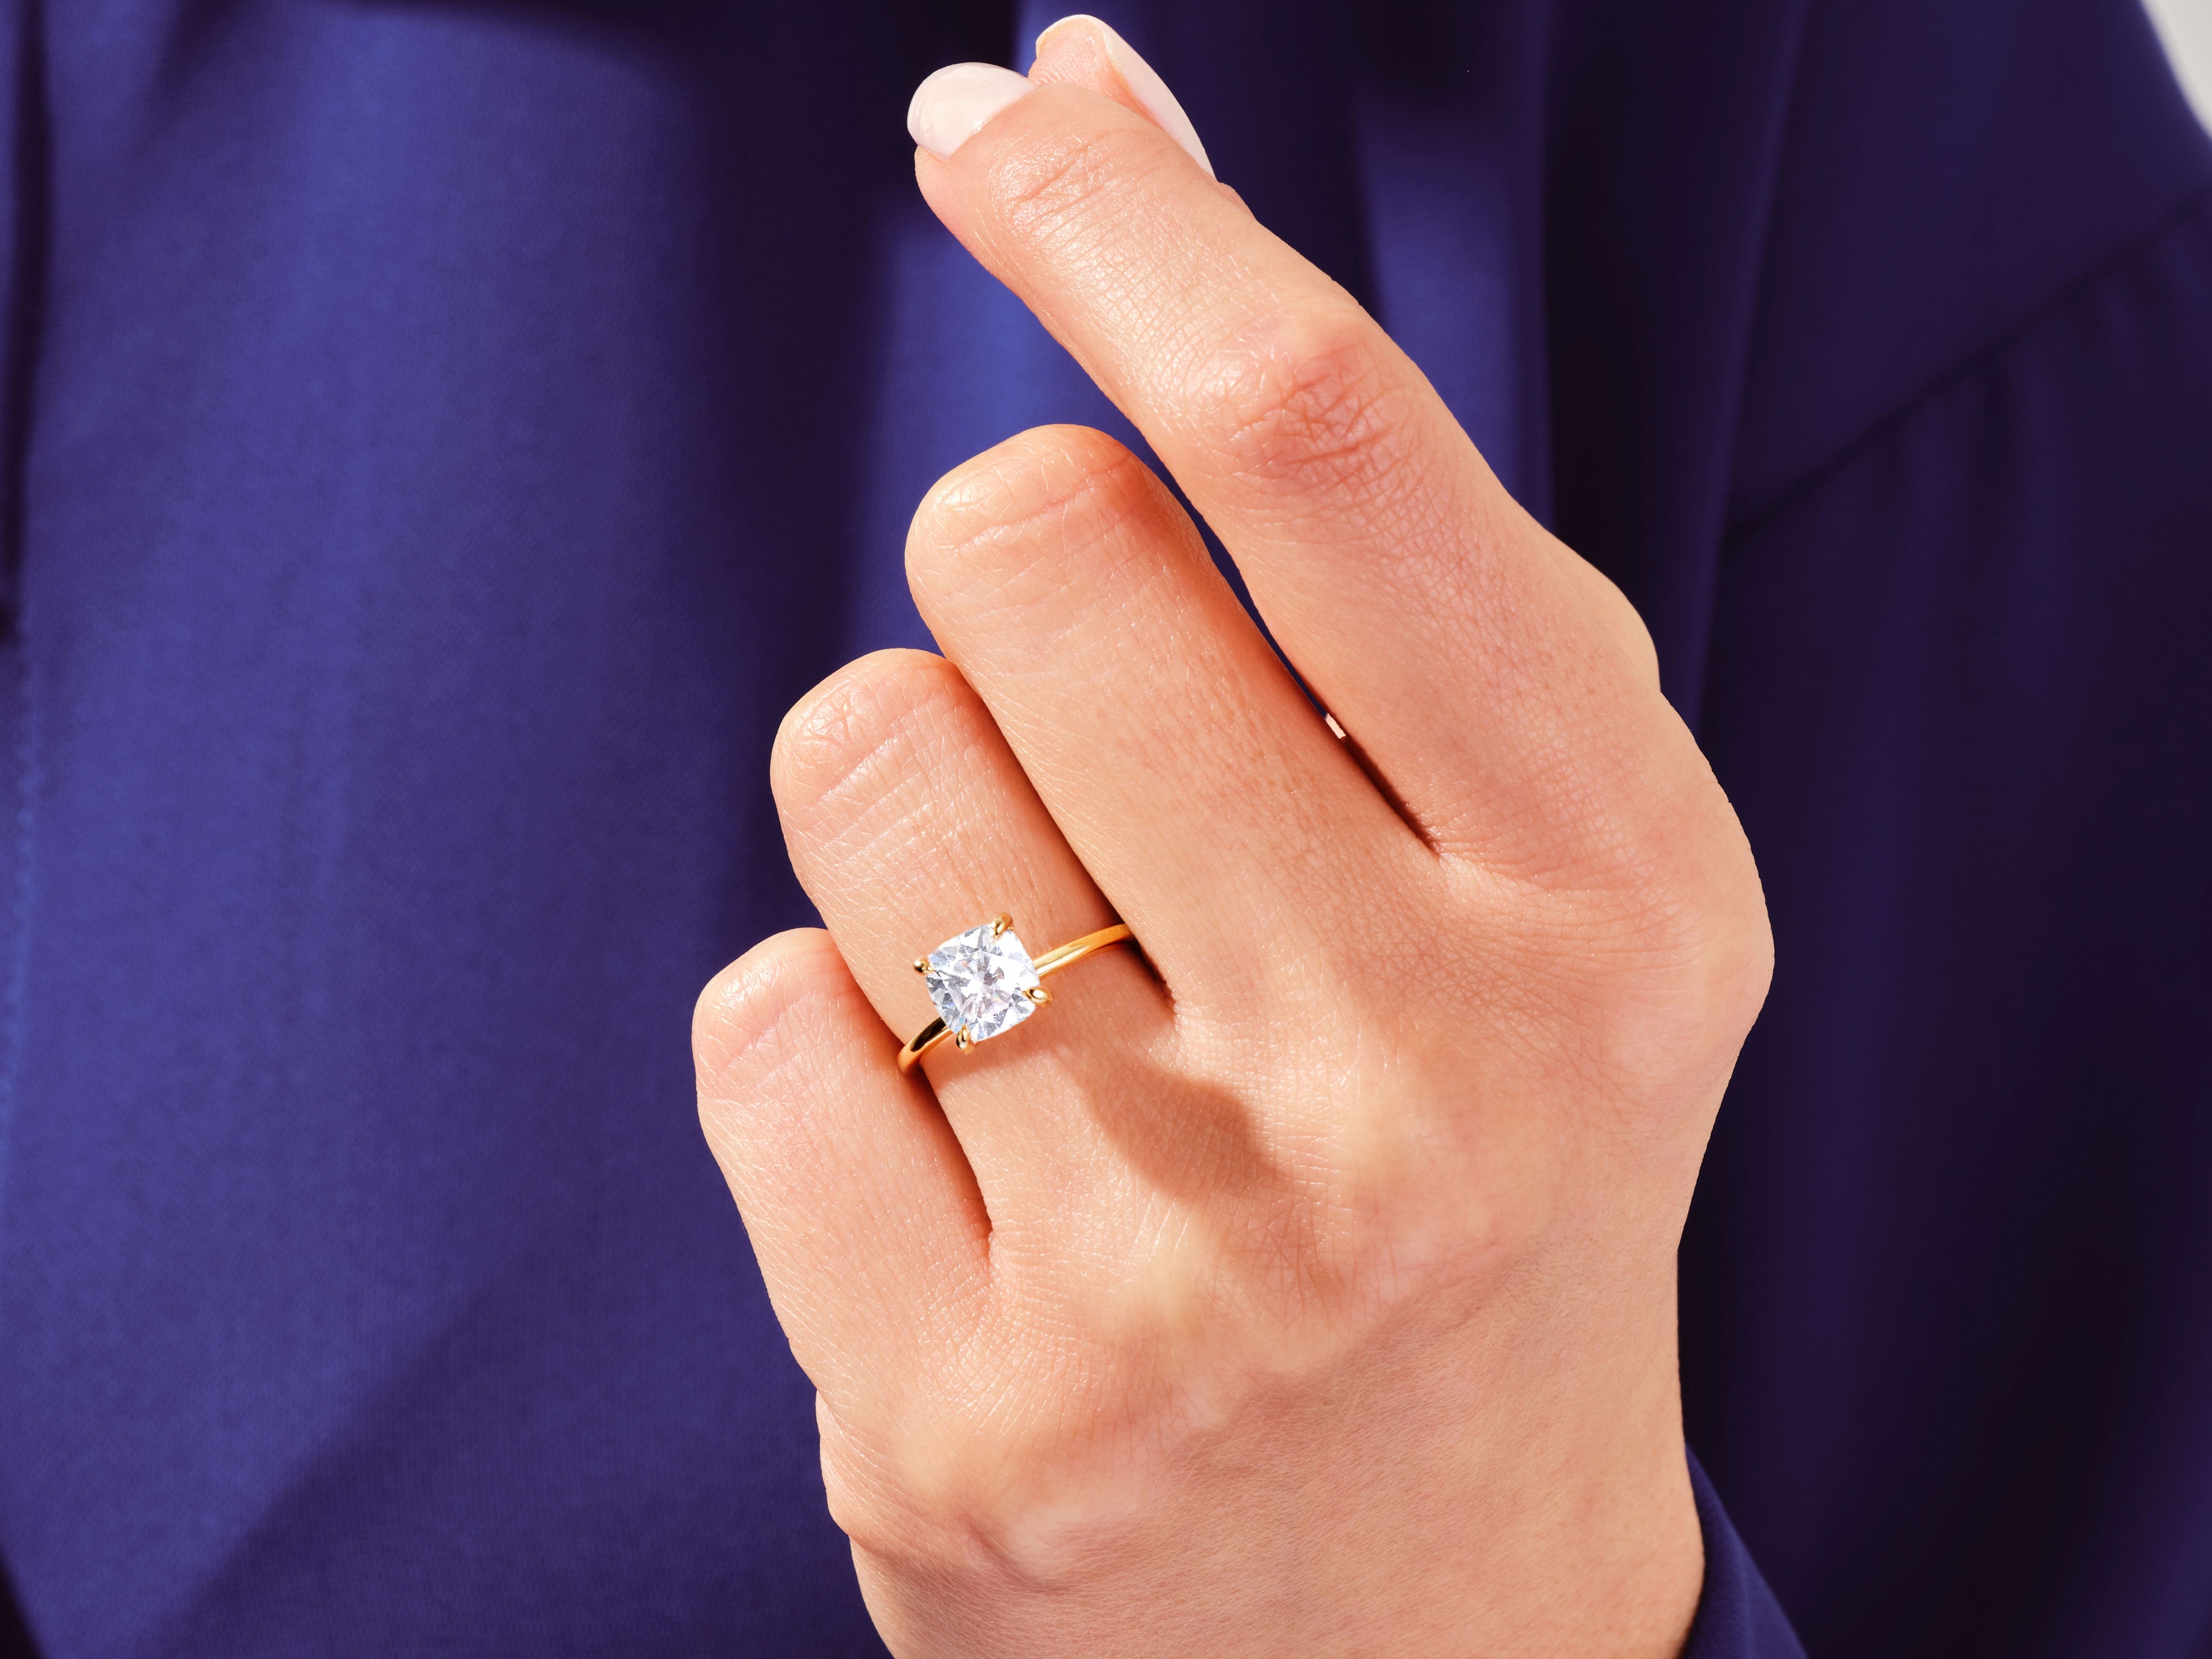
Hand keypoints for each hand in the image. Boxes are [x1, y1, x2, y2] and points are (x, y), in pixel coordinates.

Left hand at [693, 18, 1770, 1656]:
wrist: (1419, 1627)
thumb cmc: (1469, 1163)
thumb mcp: (1540, 871)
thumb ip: (1368, 536)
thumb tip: (1101, 108)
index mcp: (1609, 903)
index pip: (1321, 448)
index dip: (1130, 227)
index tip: (1006, 121)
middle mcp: (1416, 1083)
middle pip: (1026, 559)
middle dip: (1027, 596)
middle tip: (1121, 767)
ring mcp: (1183, 1269)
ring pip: (859, 767)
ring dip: (917, 823)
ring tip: (1061, 992)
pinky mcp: (962, 1415)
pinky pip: (754, 1022)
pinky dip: (831, 1050)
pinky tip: (980, 1174)